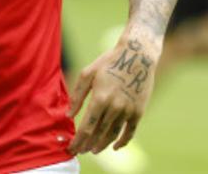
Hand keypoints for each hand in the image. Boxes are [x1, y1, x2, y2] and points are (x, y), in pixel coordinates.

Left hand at [68, 34, 159, 154]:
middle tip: (80, 152)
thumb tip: (69, 115)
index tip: (72, 148)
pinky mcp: (138, 111)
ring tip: (94, 150)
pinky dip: (122, 142)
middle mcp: (114, 107)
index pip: (86, 127)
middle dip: (87, 145)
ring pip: (112, 134)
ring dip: (102, 145)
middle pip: (98, 134)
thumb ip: (77, 95)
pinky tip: (114, 147)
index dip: (78, 141)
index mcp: (100, 98)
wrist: (138, 55)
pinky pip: (130, 132)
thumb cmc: (109, 61)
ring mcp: (128, 110)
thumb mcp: (88, 73)